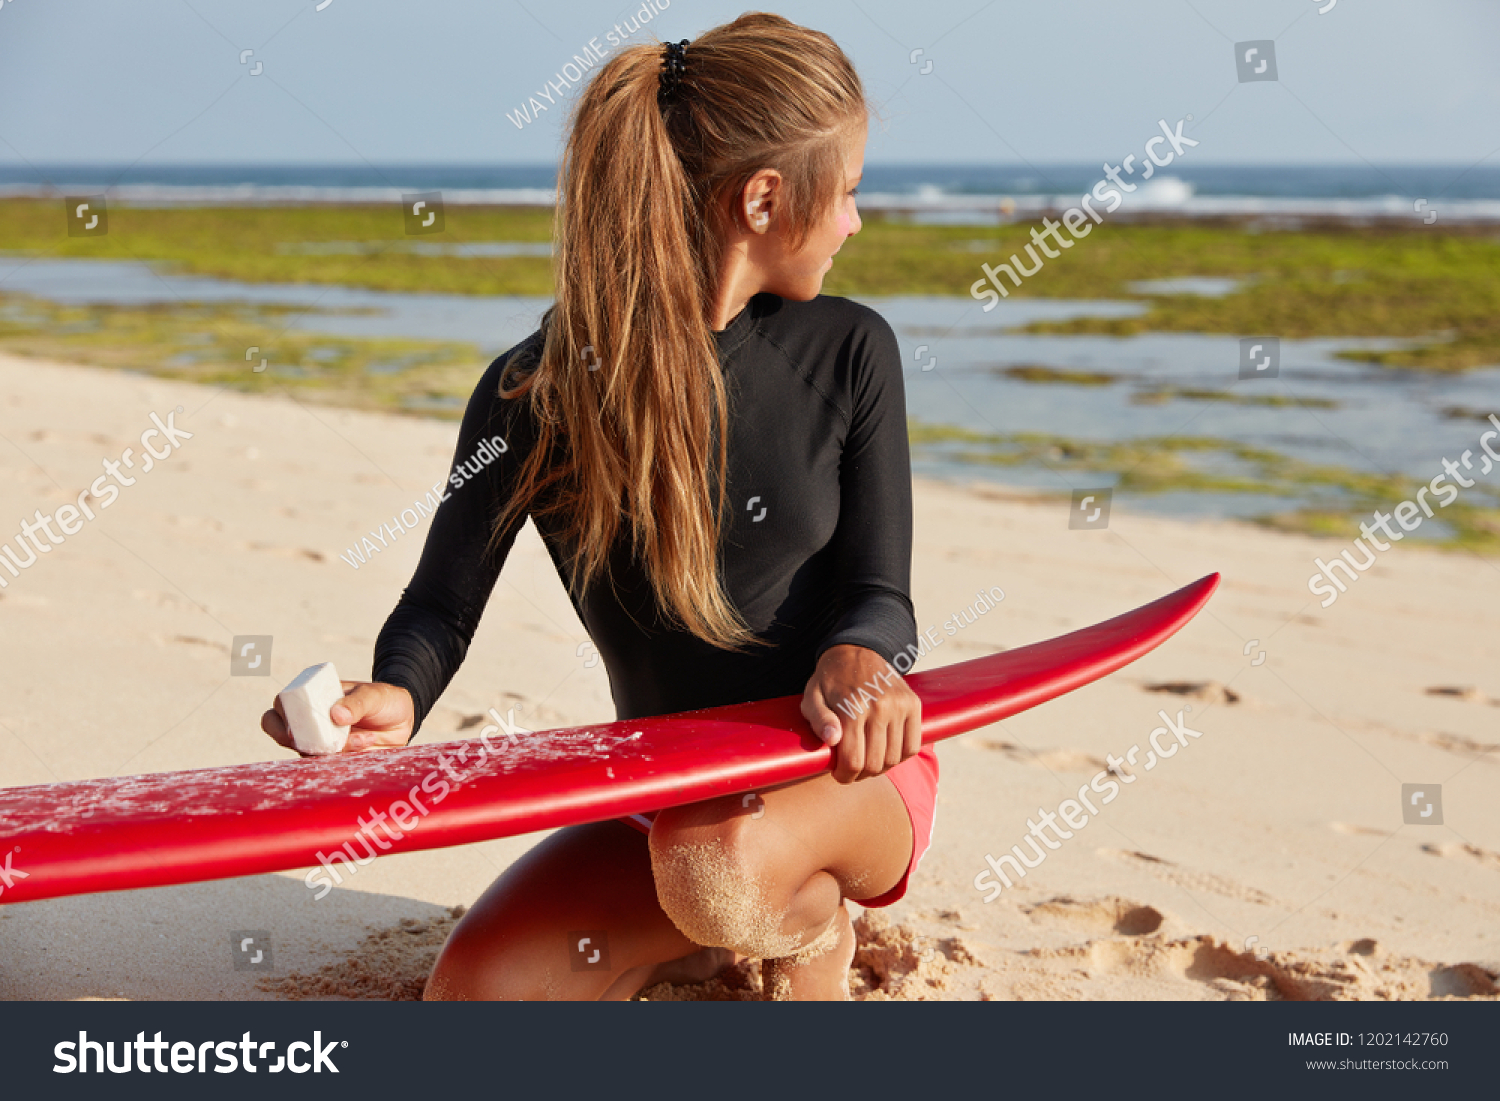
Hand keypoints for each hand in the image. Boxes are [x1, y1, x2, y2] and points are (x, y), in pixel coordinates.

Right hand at [261, 680, 413, 755]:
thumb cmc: (382, 700)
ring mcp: (321, 740)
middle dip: (298, 742)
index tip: (295, 727)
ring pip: (310, 752)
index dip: (281, 716)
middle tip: (324, 741)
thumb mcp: (374, 695)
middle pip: (284, 735)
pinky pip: (330, 764)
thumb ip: (357, 702)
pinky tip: (368, 743)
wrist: (402, 720)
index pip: (283, 704)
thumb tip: (335, 715)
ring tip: (366, 737)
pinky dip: (347, 756)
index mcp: (313, 697)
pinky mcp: (335, 757)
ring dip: (336, 748)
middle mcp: (311, 720)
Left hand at [800, 644, 921, 783]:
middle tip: (852, 770)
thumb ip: (818, 719)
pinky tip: (886, 752)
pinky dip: (901, 757)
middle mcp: (880, 707)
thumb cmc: (830, 679)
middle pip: (874, 764)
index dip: (845, 776)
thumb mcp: (812, 696)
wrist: (857, 650)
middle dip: (860, 775)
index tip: (839, 774)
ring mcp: (899, 706)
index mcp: (852, 708)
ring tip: (868, 761)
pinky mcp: (913, 705)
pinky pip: (912, 746)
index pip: (853, 761)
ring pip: (895, 758)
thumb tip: (832, 740)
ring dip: (880, 768)